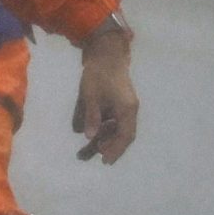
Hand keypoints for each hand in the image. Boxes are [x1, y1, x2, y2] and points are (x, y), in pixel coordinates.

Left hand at [72, 30, 138, 163]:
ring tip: (85, 153)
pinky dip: (102, 130)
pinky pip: (112, 121)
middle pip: (122, 135)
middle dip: (110, 148)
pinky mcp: (117, 103)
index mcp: (127, 109)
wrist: (105, 54)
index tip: (105, 161)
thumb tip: (89, 137)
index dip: (116, 149)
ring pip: (115, 129)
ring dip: (103, 140)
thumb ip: (92, 116)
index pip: (125, 135)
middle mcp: (129, 110)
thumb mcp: (91, 95)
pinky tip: (90, 135)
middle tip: (98, 159)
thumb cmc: (98, 73)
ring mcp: (124, 107)